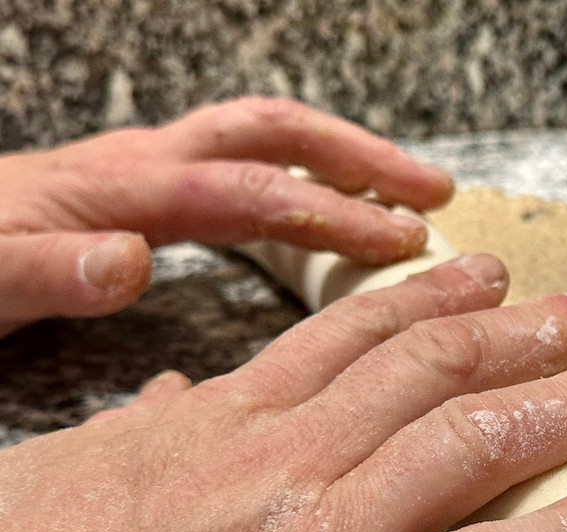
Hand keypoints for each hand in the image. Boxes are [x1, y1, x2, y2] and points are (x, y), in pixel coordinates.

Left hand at [0, 96, 453, 336]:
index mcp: (117, 186)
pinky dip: (297, 183)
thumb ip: (43, 271)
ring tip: (405, 193)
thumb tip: (131, 259)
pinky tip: (323, 219)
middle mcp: (142, 165)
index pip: (248, 190)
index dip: (333, 212)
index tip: (403, 240)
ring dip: (340, 161)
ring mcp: (145, 173)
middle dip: (360, 157)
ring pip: (262, 143)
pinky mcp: (141, 194)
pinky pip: (238, 172)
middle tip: (432, 190)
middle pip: (272, 134)